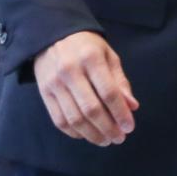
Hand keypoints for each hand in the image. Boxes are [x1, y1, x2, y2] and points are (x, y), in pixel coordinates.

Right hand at [31, 31, 138, 145]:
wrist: (51, 35)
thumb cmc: (86, 47)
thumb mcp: (108, 56)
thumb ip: (120, 82)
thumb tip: (132, 107)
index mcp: (90, 58)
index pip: (108, 92)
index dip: (120, 113)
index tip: (129, 127)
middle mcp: (70, 70)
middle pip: (91, 109)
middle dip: (108, 128)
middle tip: (119, 138)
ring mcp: (54, 82)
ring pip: (75, 119)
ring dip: (92, 135)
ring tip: (105, 140)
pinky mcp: (44, 92)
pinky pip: (60, 120)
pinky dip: (75, 132)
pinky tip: (87, 134)